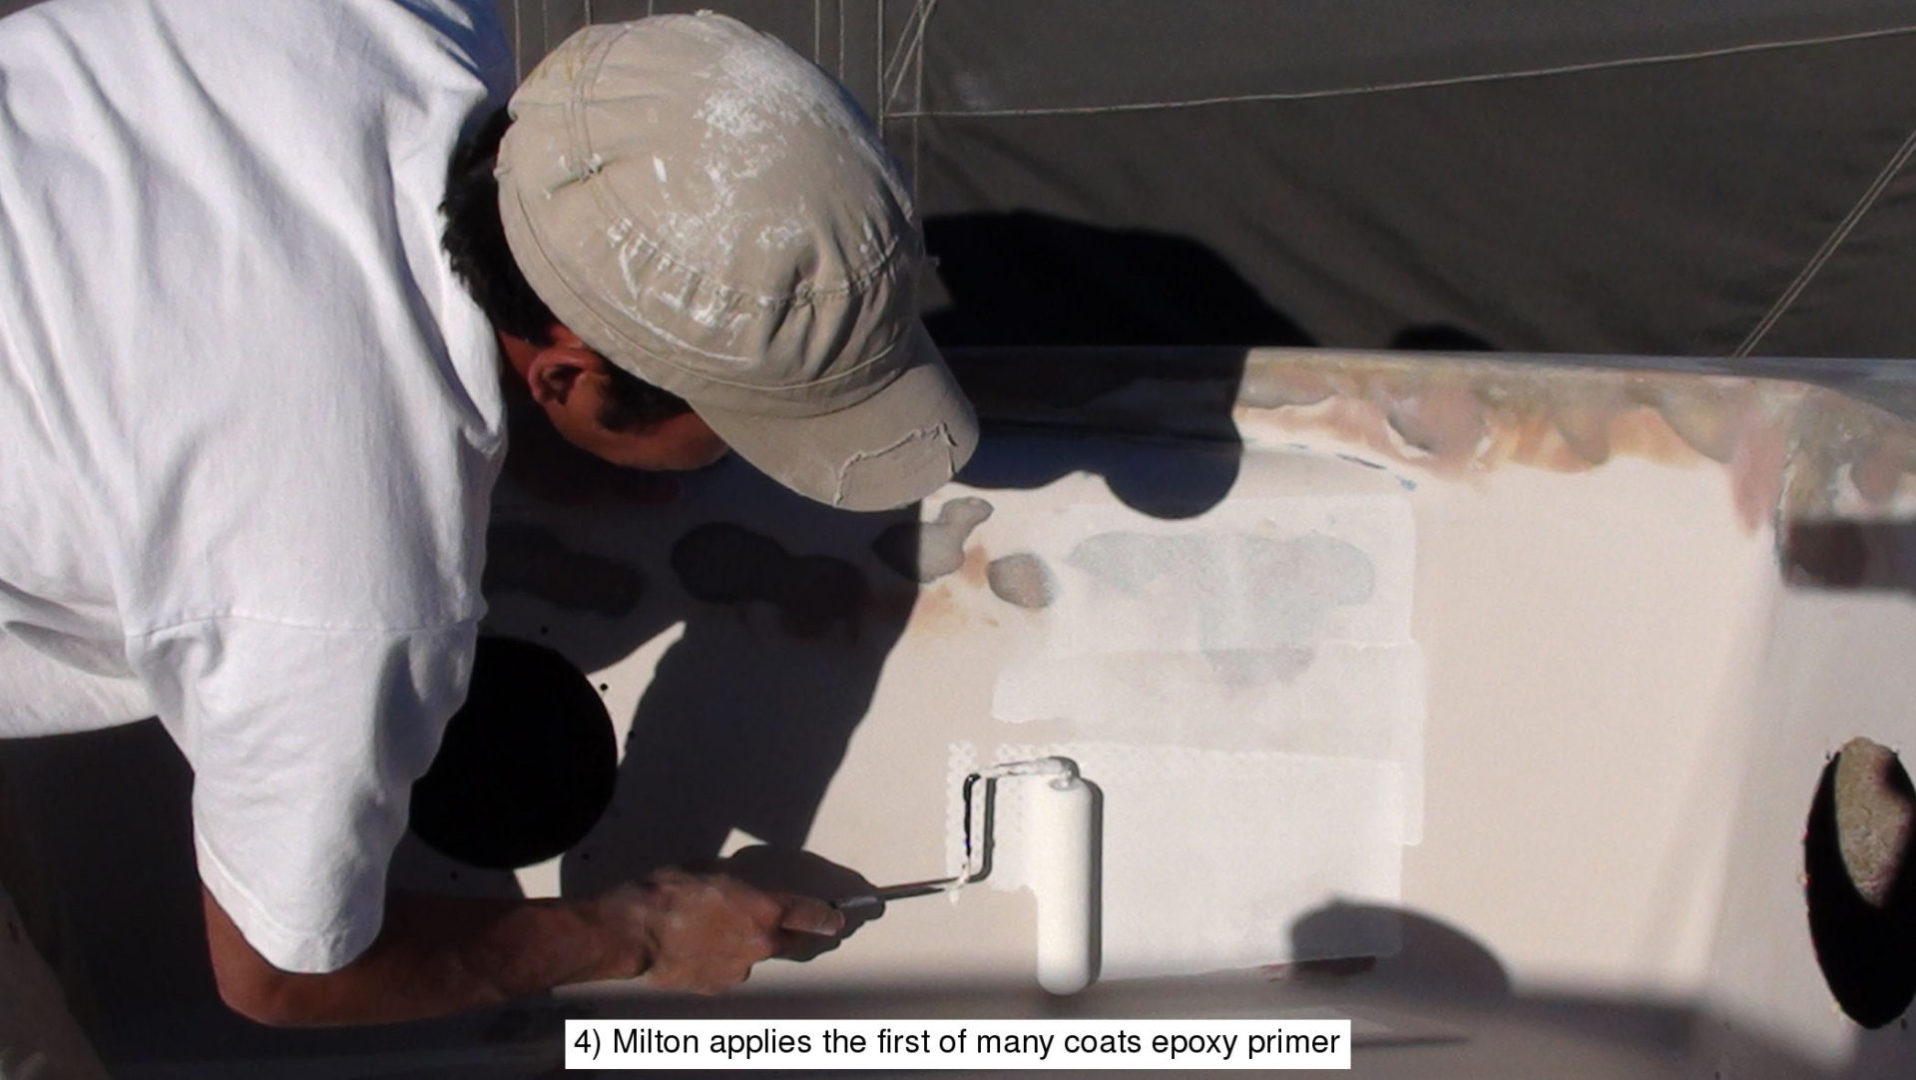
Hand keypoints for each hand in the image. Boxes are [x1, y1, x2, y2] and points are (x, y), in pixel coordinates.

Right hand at [605, 868, 844, 993]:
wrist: (635, 931)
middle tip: (758, 921)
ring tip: (707, 932)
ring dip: (742, 946)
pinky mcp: (719, 986)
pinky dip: (719, 962)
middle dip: (781, 931)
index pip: (812, 915)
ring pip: (753, 957)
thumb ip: (739, 885)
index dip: (828, 917)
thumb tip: (741, 890)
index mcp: (765, 909)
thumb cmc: (669, 892)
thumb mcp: (713, 872)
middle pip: (788, 941)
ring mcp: (740, 969)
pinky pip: (728, 971)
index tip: (839, 920)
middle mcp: (761, 943)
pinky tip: (694, 949)